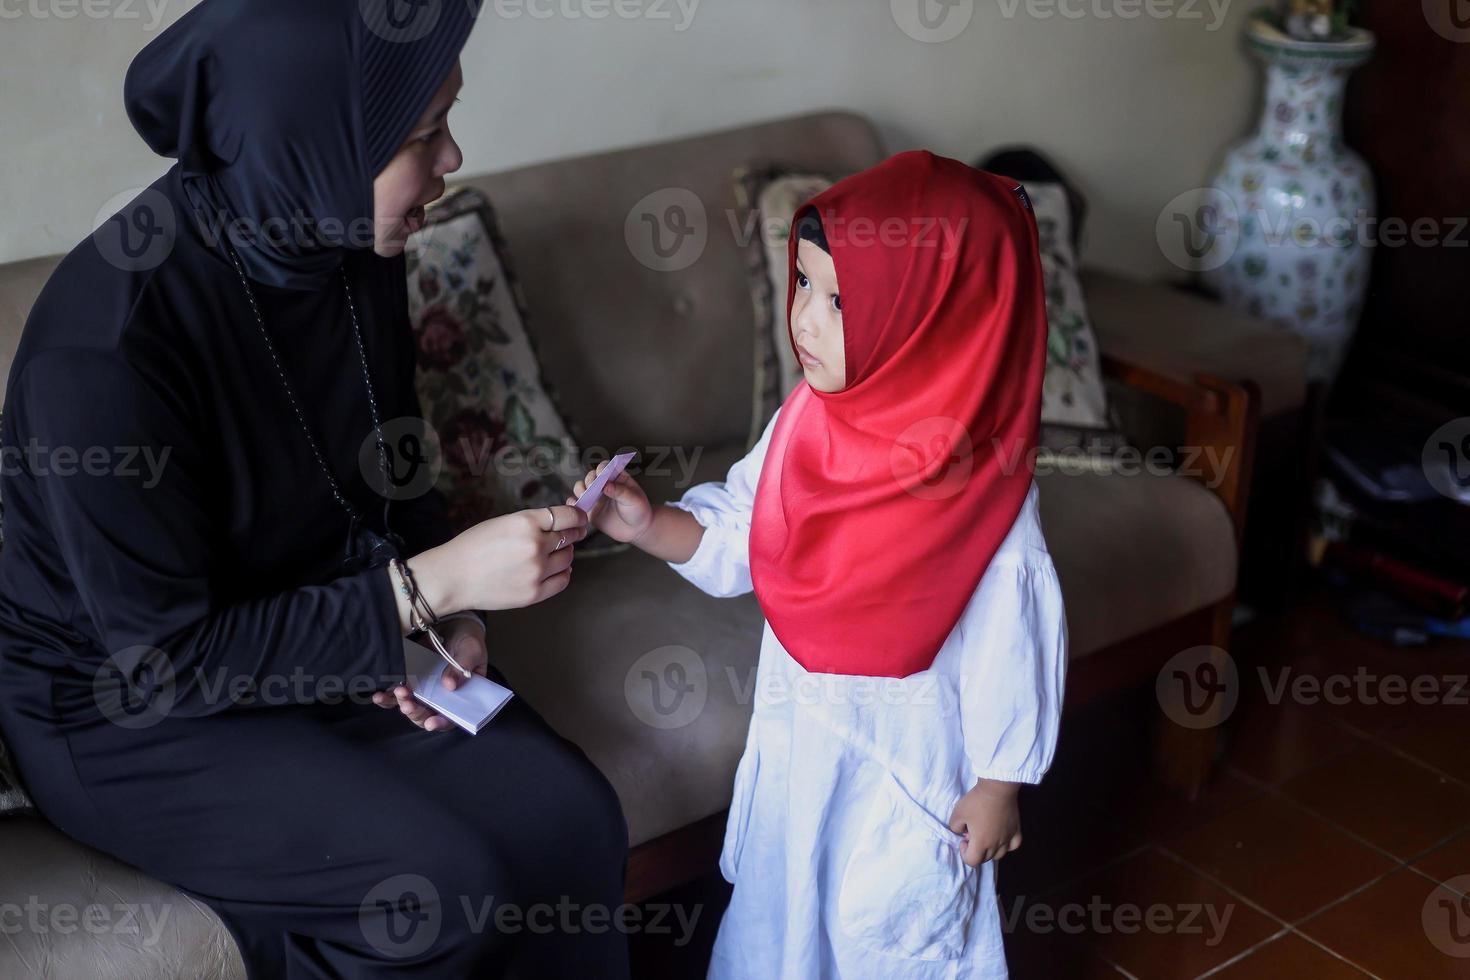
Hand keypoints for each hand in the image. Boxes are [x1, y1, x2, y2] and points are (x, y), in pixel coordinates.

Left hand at [372, 617, 487, 732]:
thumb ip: (463, 666)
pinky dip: (387, 697)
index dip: (441, 722)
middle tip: (409, 704)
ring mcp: (423, 691)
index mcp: (460, 697)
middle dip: (416, 712)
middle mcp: (440, 699)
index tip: (431, 723)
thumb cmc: (467, 642)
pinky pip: (396, 693)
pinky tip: (379, 695)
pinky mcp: (409, 680)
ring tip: (398, 693)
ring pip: (409, 706)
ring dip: (400, 704)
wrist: (454, 624)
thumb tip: (450, 685)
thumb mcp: (471, 651)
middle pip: (426, 715)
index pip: (451, 717)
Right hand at [417, 506, 587, 614]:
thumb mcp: (504, 522)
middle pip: (570, 537)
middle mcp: (536, 546)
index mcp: (527, 523)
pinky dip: (563, 573)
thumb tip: (560, 524)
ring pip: (568, 558)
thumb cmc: (473, 547)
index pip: (569, 516)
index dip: (577, 516)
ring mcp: (537, 571)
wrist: (453, 577)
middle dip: (571, 534)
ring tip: (552, 553)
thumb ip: (533, 522)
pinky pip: (563, 580)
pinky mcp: (534, 593)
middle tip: (570, 535)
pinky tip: (555, 569)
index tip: (579, 518)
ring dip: (565, 553)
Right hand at [569, 462, 651, 543]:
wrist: (636, 530)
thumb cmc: (639, 511)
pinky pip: (577, 504)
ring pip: (580, 487)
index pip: (605, 467)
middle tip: (593, 488)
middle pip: (590, 476)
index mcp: (616, 478)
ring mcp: (595, 497)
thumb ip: (621, 492)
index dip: (601, 469)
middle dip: (589, 480)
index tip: (601, 475)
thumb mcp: (634, 500)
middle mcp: (604, 485)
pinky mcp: (589, 509)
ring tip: (585, 497)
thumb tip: (607, 485)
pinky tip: (577, 505)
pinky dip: (573, 503)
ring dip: (580, 490)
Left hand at [948, 779, 1021, 867]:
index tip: (963, 839)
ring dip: (990, 850)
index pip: (972, 862)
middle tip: (973, 834)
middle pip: (985, 859)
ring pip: (999, 855)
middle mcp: (996, 845)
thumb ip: (955, 828)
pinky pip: (1013, 845)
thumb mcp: (957, 814)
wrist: (997, 788)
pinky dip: (1007, 845)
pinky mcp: (1017, 830)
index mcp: (981, 843)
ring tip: (986, 836)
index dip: (964, 854)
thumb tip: (962, 832)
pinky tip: (1002, 837)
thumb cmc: (976, 801)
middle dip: (976, 850)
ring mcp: (1008, 838)